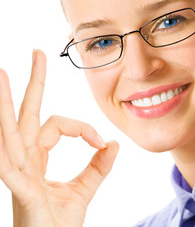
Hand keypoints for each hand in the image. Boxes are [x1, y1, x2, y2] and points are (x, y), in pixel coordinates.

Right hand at [0, 50, 118, 226]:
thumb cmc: (61, 223)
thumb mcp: (84, 190)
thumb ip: (98, 166)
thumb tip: (114, 143)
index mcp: (37, 158)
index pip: (57, 125)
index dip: (82, 128)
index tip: (102, 140)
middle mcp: (24, 160)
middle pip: (28, 114)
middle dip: (33, 84)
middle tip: (37, 54)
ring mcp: (18, 172)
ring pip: (11, 130)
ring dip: (5, 102)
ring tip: (3, 73)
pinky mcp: (19, 188)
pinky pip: (6, 160)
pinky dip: (0, 137)